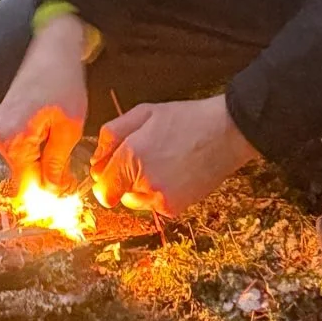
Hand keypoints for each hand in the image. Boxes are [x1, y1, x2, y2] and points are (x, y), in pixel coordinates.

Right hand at [0, 13, 87, 191]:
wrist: (53, 47)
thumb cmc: (63, 81)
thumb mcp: (69, 127)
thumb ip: (58, 164)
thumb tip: (53, 191)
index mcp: (13, 139)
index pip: (27, 187)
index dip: (49, 193)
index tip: (68, 189)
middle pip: (22, 176)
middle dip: (45, 176)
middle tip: (70, 167)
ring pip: (21, 162)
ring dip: (41, 161)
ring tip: (61, 142)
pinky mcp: (3, 121)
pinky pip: (19, 147)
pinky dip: (35, 149)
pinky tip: (51, 134)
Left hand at [90, 95, 258, 216]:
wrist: (225, 133)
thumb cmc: (186, 119)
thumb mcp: (144, 112)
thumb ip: (112, 134)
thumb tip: (96, 158)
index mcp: (132, 156)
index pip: (102, 187)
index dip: (104, 175)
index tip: (111, 166)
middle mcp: (144, 183)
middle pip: (118, 195)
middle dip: (124, 178)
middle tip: (145, 155)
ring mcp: (161, 199)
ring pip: (136, 201)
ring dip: (141, 187)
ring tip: (163, 161)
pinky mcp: (175, 208)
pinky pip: (155, 205)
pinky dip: (159, 193)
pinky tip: (174, 172)